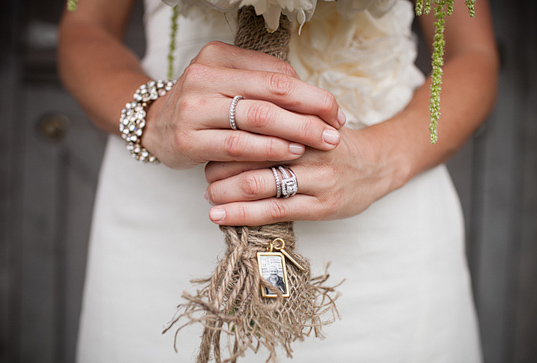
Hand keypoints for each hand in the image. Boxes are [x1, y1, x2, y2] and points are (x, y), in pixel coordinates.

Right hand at [142, 41, 346, 168]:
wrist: (154, 125)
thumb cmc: (207, 105)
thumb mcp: (232, 83)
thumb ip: (267, 84)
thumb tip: (315, 99)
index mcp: (220, 56)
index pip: (278, 73)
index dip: (313, 93)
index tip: (336, 112)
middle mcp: (204, 77)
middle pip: (272, 92)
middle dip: (312, 112)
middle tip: (336, 129)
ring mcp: (193, 108)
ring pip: (257, 118)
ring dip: (296, 131)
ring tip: (322, 141)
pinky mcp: (187, 139)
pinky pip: (238, 145)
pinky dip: (269, 150)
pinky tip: (291, 153)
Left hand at [203, 127, 395, 224]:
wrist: (377, 166)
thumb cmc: (334, 143)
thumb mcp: (312, 118)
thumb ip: (280, 113)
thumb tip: (231, 111)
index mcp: (304, 121)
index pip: (255, 123)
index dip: (226, 133)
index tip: (210, 142)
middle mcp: (309, 148)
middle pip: (251, 152)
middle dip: (219, 164)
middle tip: (204, 172)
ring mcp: (316, 179)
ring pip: (257, 183)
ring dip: (223, 191)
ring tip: (209, 195)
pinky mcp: (320, 206)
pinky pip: (273, 211)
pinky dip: (240, 214)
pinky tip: (218, 216)